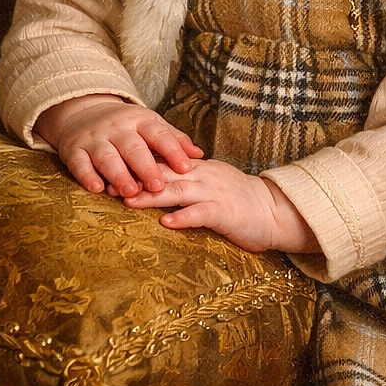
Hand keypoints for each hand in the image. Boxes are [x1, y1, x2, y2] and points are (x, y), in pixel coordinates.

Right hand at [34, 95, 203, 197]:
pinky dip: (87, 176)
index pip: (159, 134)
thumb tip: (200, 155)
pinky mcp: (74, 149)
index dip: (172, 150)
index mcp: (140, 120)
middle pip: (133, 147)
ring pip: (107, 157)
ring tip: (131, 192)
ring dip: (119, 175)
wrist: (83, 111)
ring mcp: (95, 138)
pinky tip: (97, 189)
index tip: (186, 167)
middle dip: (146, 167)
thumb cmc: (126, 125)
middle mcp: (118, 128)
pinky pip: (79, 163)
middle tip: (159, 186)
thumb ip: (174, 140)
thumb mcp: (150, 125)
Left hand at [123, 159, 317, 254]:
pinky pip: (201, 213)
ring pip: (178, 191)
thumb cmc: (240, 201)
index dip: (138, 165)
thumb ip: (187, 181)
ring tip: (129, 201)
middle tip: (110, 185)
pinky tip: (166, 223)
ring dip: (152, 196)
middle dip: (136, 178)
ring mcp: (215, 193)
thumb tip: (156, 182)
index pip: (164, 162)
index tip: (113, 169)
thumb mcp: (211, 184)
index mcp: (199, 168)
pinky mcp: (225, 212)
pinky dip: (183, 217)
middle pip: (165, 174)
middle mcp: (204, 176)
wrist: (274, 210)